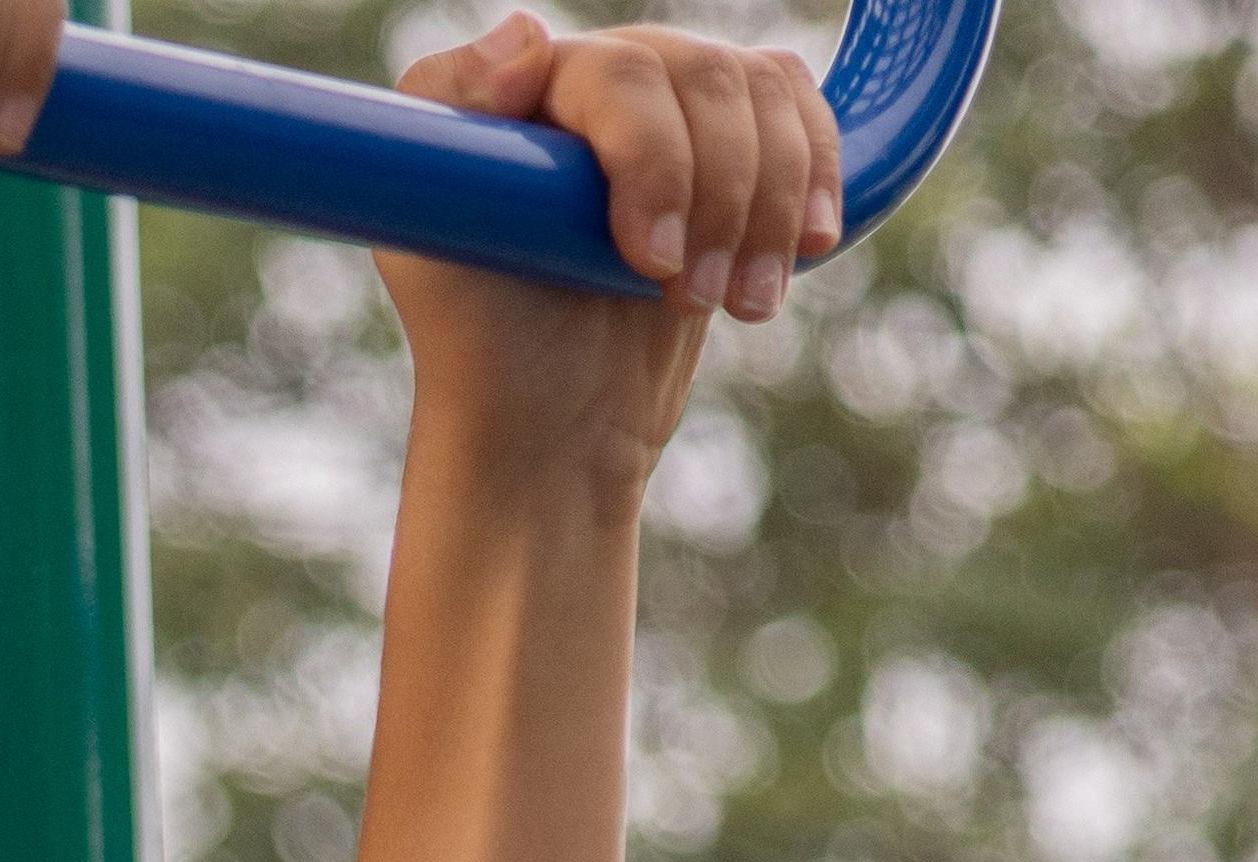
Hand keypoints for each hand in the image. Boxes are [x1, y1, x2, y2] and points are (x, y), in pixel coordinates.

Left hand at [386, 18, 836, 484]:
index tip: (651, 256)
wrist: (552, 425)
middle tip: (694, 298)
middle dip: (716, 195)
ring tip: (742, 304)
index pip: (612, 74)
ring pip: (762, 95)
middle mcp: (579, 78)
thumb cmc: (483, 352)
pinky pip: (796, 114)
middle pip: (702, 77)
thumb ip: (461, 144)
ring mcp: (655, 107)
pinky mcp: (717, 145)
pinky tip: (810, 244)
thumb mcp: (443, 259)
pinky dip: (814, 180)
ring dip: (768, 204)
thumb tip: (525, 33)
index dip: (648, 157)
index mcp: (503, 95)